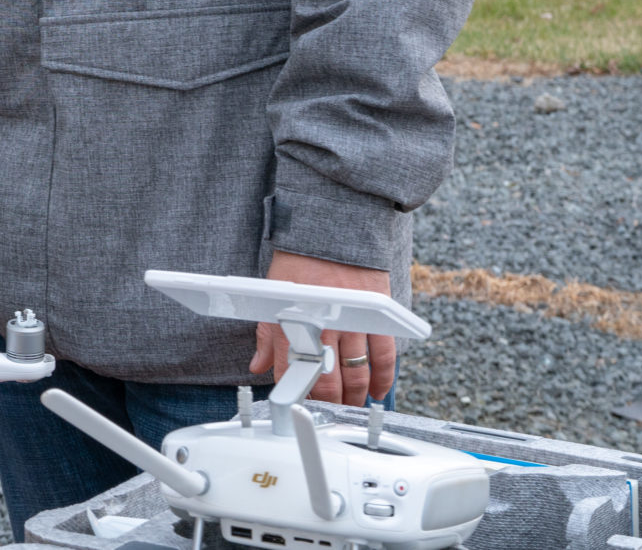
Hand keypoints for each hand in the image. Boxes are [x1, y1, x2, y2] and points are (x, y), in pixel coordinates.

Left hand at [248, 250, 397, 402]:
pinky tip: (379, 390)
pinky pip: (384, 356)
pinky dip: (383, 378)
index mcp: (293, 322)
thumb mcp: (273, 294)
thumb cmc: (300, 261)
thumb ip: (267, 334)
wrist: (331, 230)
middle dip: (328, 402)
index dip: (296, 393)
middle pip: (327, 380)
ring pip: (355, 374)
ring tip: (352, 406)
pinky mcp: (377, 317)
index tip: (300, 404)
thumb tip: (257, 365)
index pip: (292, 371)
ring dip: (354, 396)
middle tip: (330, 412)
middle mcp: (322, 327)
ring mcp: (353, 323)